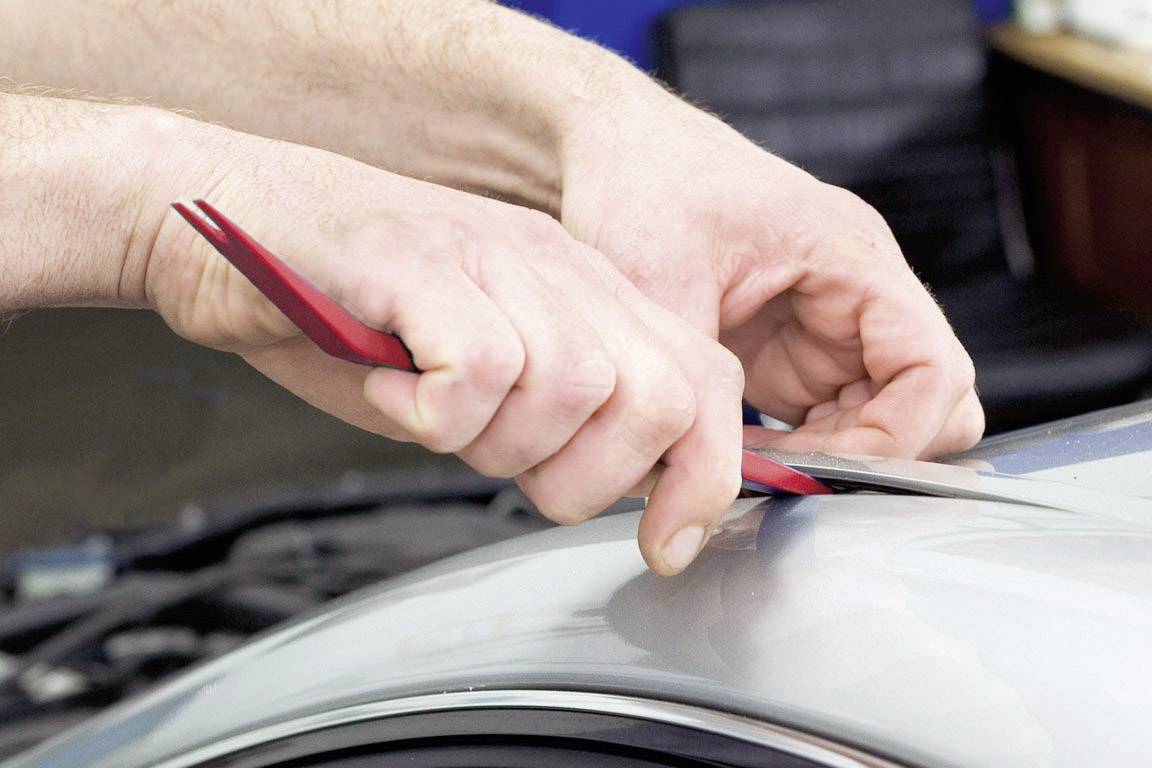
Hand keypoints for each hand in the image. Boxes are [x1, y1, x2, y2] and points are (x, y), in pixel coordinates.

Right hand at [138, 117, 743, 573]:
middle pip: (661, 395)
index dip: (703, 474)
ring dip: (496, 442)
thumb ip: (555, 420)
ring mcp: (490, 256)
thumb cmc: (346, 314)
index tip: (665, 544)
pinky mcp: (418, 261)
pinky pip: (478, 371)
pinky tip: (388, 389)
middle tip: (503, 464)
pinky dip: (431, 412)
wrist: (222, 222)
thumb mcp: (477, 376)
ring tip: (429, 413)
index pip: (704, 380)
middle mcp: (554, 266)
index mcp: (582, 292)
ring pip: (575, 389)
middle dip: (591, 477)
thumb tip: (621, 492)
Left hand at [559, 91, 983, 458]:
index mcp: (852, 258)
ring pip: (881, 419)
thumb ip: (699, 382)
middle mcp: (856, 294)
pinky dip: (798, 450)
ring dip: (830, 457)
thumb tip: (708, 471)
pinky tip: (736, 451)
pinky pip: (828, 420)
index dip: (895, 438)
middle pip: (929, 404)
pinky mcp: (791, 351)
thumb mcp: (660, 283)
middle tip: (787, 475)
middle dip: (869, 453)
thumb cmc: (643, 183)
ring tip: (749, 465)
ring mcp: (827, 326)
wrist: (611, 152)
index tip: (820, 470)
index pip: (934, 371)